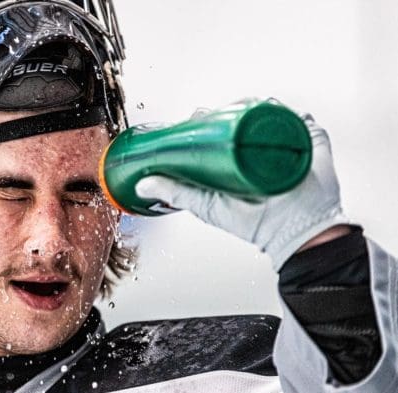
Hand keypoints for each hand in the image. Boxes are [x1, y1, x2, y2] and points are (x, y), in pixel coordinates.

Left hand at [135, 112, 349, 270]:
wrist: (295, 231)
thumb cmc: (254, 223)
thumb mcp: (206, 205)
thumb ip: (174, 192)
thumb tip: (142, 184)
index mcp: (235, 161)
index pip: (218, 132)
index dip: (205, 122)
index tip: (194, 118)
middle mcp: (256, 150)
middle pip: (242, 118)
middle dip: (228, 109)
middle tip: (213, 114)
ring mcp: (281, 144)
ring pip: (266, 113)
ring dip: (252, 105)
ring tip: (239, 108)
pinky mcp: (307, 142)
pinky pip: (296, 118)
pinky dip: (282, 109)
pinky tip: (268, 108)